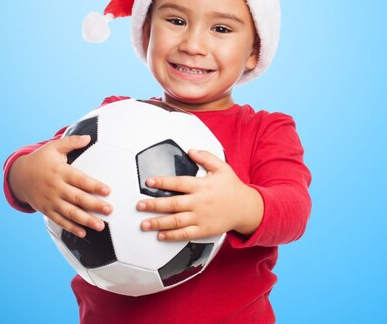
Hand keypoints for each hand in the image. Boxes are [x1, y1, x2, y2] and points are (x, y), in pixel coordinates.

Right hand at [8, 135, 111, 237]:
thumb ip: (71, 142)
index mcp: (60, 172)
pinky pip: (59, 220)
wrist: (19, 176)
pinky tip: (83, 232)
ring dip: (86, 220)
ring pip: (70, 212)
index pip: (80, 180)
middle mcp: (56, 188)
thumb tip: (87, 137)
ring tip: (100, 225)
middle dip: (94, 205)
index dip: (94, 186)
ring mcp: (50, 201)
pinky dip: (71, 228)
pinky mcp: (46, 210)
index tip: (108, 190)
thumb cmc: (41, 160)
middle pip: (77, 198)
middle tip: (109, 210)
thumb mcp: (54, 147)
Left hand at [136, 149, 263, 240]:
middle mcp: (199, 202)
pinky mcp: (204, 230)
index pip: (178, 183)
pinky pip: (185, 234)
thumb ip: (206, 157)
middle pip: (173, 204)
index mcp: (202, 186)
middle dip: (154, 205)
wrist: (247, 208)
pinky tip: (160, 235)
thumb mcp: (222, 168)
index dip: (162, 181)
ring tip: (144, 224)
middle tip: (139, 205)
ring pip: (176, 221)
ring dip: (158, 223)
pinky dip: (172, 236)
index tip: (149, 182)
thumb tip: (190, 150)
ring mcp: (201, 217)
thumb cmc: (233, 187)